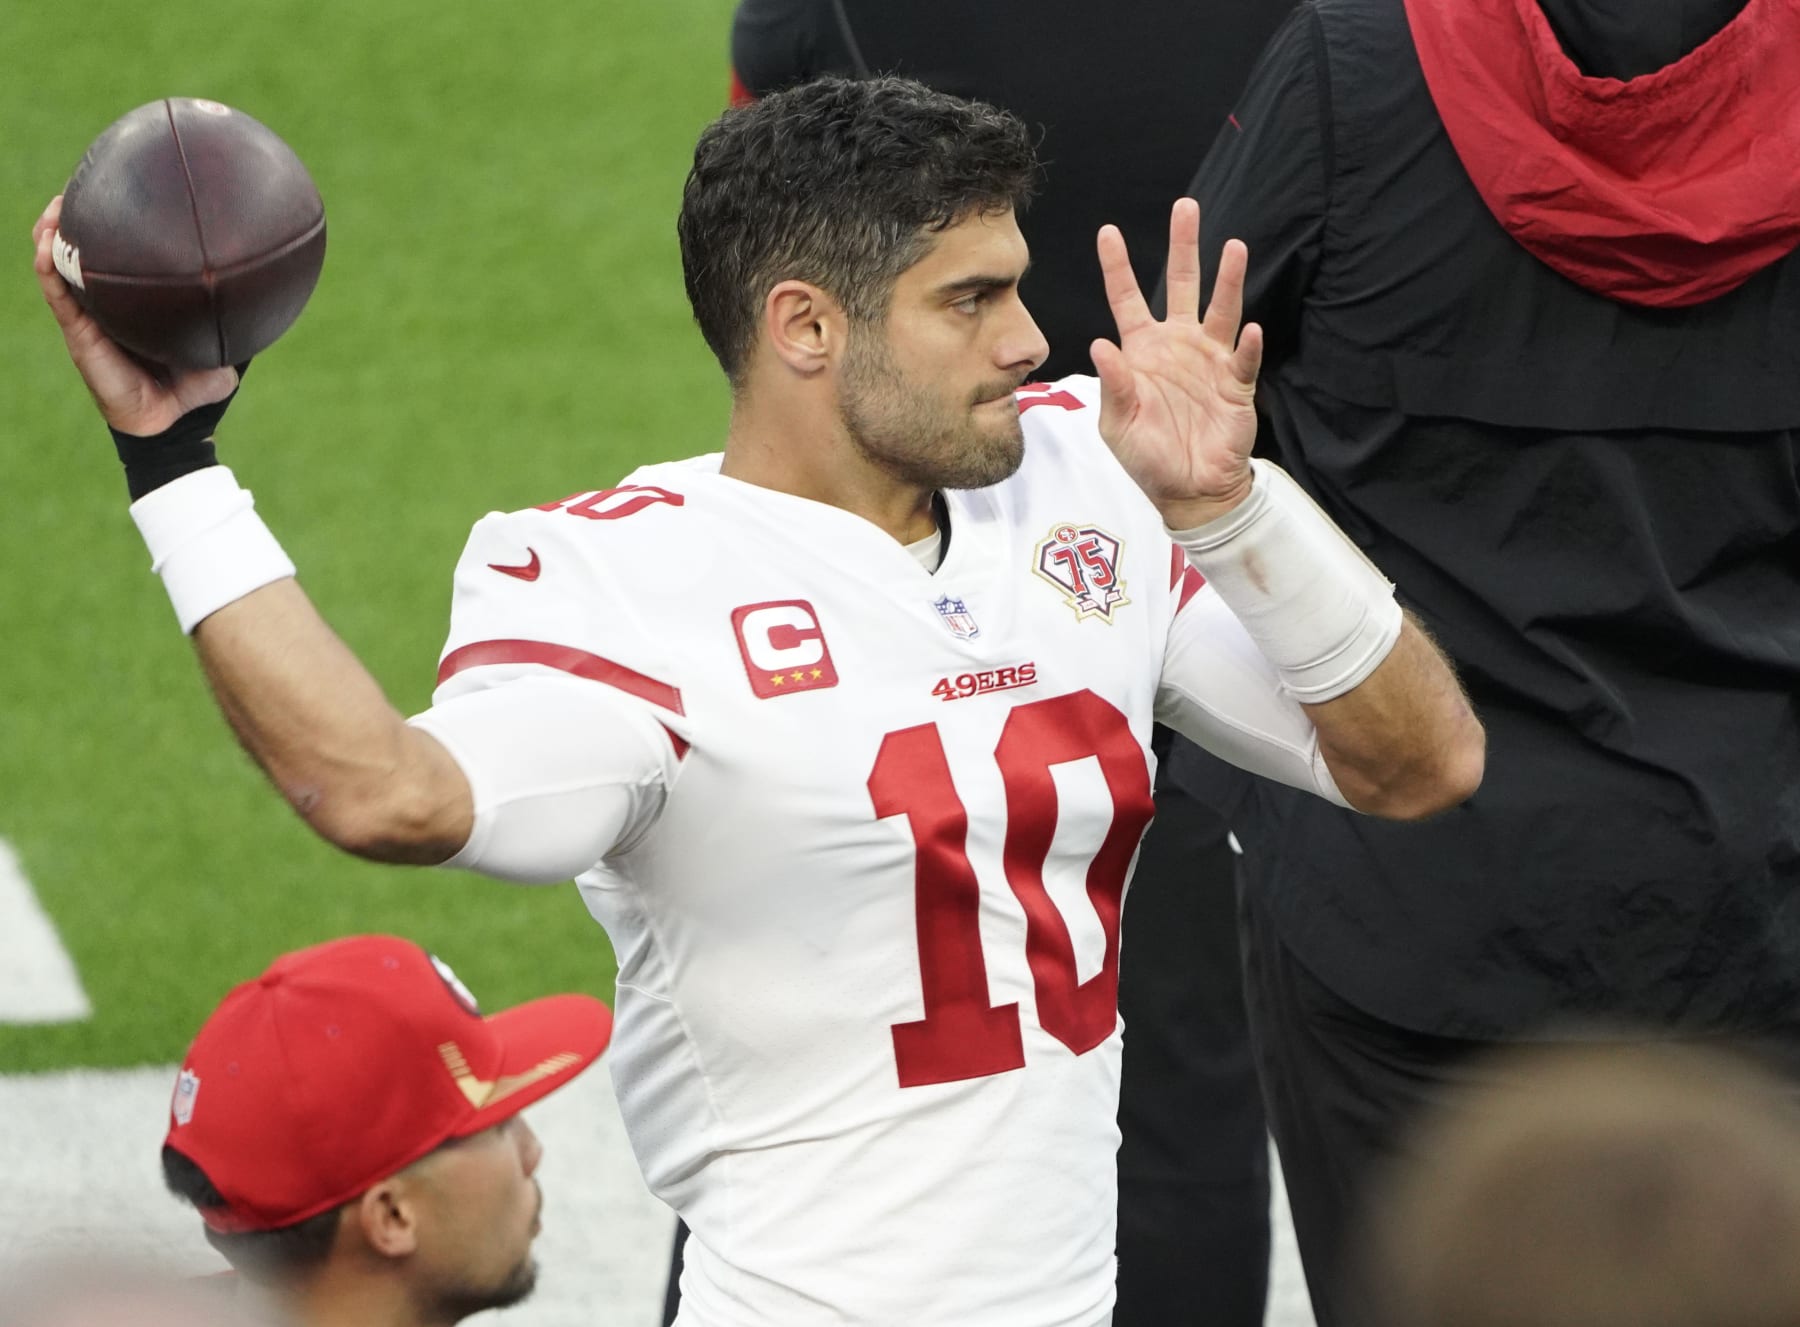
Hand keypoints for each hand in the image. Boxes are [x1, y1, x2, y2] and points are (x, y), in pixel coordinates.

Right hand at [32, 195, 238, 435]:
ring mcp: (89, 317)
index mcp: (135, 304)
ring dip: (52, 234)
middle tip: (80, 184)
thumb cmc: (190, 385)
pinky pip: (58, 294)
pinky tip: (47, 245)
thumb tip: (272, 297)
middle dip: (76, 220)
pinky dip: (50, 267)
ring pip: (60, 266)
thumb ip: (238, 324)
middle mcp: (107, 305)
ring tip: (55, 207)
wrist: (168, 423)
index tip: (118, 193)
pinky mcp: (79, 333)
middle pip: (82, 253)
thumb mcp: (219, 348)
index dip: (113, 229)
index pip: (120, 259)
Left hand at [1089, 198, 1262, 529]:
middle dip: (1184, 247)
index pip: (1127, 298)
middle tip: (1186, 207)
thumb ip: (1111, 384)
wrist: (1188, 490)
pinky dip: (1247, 346)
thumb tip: (1099, 344)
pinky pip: (1244, 359)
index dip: (1118, 266)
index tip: (1108, 231)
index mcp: (1143, 351)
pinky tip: (1250, 331)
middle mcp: (1178, 345)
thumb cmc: (1148, 456)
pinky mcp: (1237, 384)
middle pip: (1183, 285)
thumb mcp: (1117, 423)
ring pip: (1221, 309)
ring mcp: (1210, 361)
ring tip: (1233, 247)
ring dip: (1229, 280)